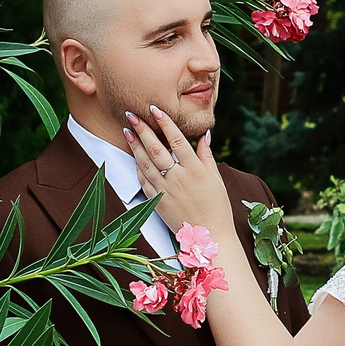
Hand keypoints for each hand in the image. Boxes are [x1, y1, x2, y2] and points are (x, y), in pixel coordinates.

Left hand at [124, 106, 235, 244]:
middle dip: (143, 130)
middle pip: (156, 149)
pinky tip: (133, 155)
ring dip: (135, 146)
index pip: (177, 141)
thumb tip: (204, 135)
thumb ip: (207, 156)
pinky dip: (137, 167)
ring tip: (128, 130)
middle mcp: (178, 179)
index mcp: (195, 171)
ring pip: (146, 164)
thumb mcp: (216, 179)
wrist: (208, 236)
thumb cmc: (216, 206)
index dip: (165, 123)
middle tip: (132, 114)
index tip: (155, 109)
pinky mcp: (157, 202)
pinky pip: (144, 181)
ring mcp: (166, 191)